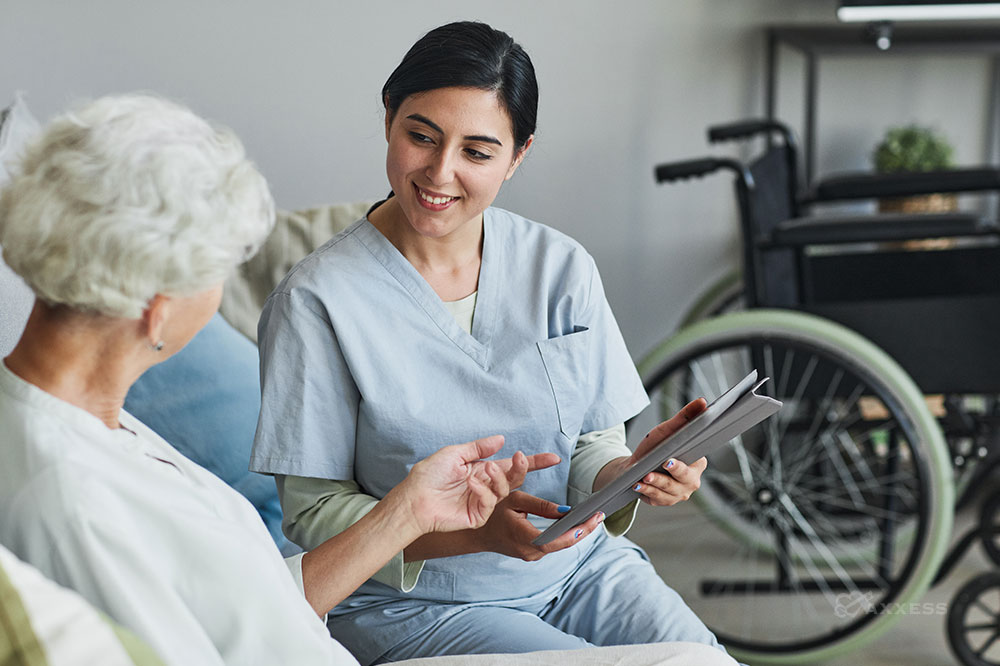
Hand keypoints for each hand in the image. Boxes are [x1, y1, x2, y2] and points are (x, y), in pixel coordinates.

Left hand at [399, 435, 560, 533]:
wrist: (413, 499)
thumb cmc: (428, 476)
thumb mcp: (454, 453)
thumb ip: (479, 447)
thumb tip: (501, 440)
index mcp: (481, 470)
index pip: (511, 466)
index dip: (533, 462)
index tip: (553, 458)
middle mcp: (485, 486)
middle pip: (514, 478)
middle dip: (522, 467)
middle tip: (519, 457)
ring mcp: (483, 502)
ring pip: (504, 489)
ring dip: (498, 477)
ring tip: (486, 468)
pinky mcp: (477, 516)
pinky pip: (489, 502)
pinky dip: (483, 490)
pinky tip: (471, 484)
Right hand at [476, 491, 604, 560]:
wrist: (476, 532)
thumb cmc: (492, 512)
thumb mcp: (516, 500)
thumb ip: (542, 506)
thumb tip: (566, 511)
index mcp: (525, 538)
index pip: (559, 539)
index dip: (579, 531)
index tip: (594, 518)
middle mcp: (530, 552)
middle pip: (564, 543)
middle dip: (584, 530)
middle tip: (600, 515)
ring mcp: (531, 555)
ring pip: (560, 545)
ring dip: (576, 532)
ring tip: (592, 517)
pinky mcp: (531, 553)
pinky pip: (553, 545)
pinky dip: (565, 535)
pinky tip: (576, 524)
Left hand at [628, 399, 707, 505]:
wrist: (636, 465)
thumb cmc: (655, 446)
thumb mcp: (668, 430)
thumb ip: (685, 417)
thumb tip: (703, 402)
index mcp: (697, 463)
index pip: (696, 464)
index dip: (683, 464)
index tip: (670, 460)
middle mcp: (692, 481)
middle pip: (683, 480)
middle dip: (667, 476)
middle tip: (655, 470)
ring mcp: (679, 494)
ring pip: (668, 491)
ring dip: (653, 485)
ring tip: (641, 479)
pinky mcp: (665, 501)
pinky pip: (657, 499)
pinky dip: (646, 493)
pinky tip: (637, 486)